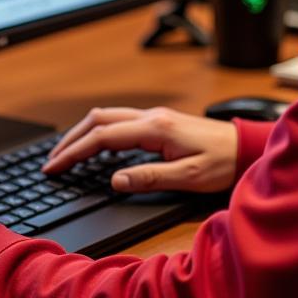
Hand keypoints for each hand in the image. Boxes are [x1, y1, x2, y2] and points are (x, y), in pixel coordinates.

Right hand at [42, 106, 238, 193]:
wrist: (246, 147)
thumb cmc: (222, 163)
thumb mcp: (188, 178)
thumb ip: (150, 178)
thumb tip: (115, 180)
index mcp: (155, 129)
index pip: (102, 137)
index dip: (74, 152)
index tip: (54, 168)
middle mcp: (152, 117)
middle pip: (99, 119)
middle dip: (71, 139)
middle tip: (52, 162)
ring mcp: (155, 117)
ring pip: (108, 117)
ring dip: (84, 133)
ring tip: (67, 155)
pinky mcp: (160, 122)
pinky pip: (121, 122)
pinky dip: (100, 133)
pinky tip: (97, 150)